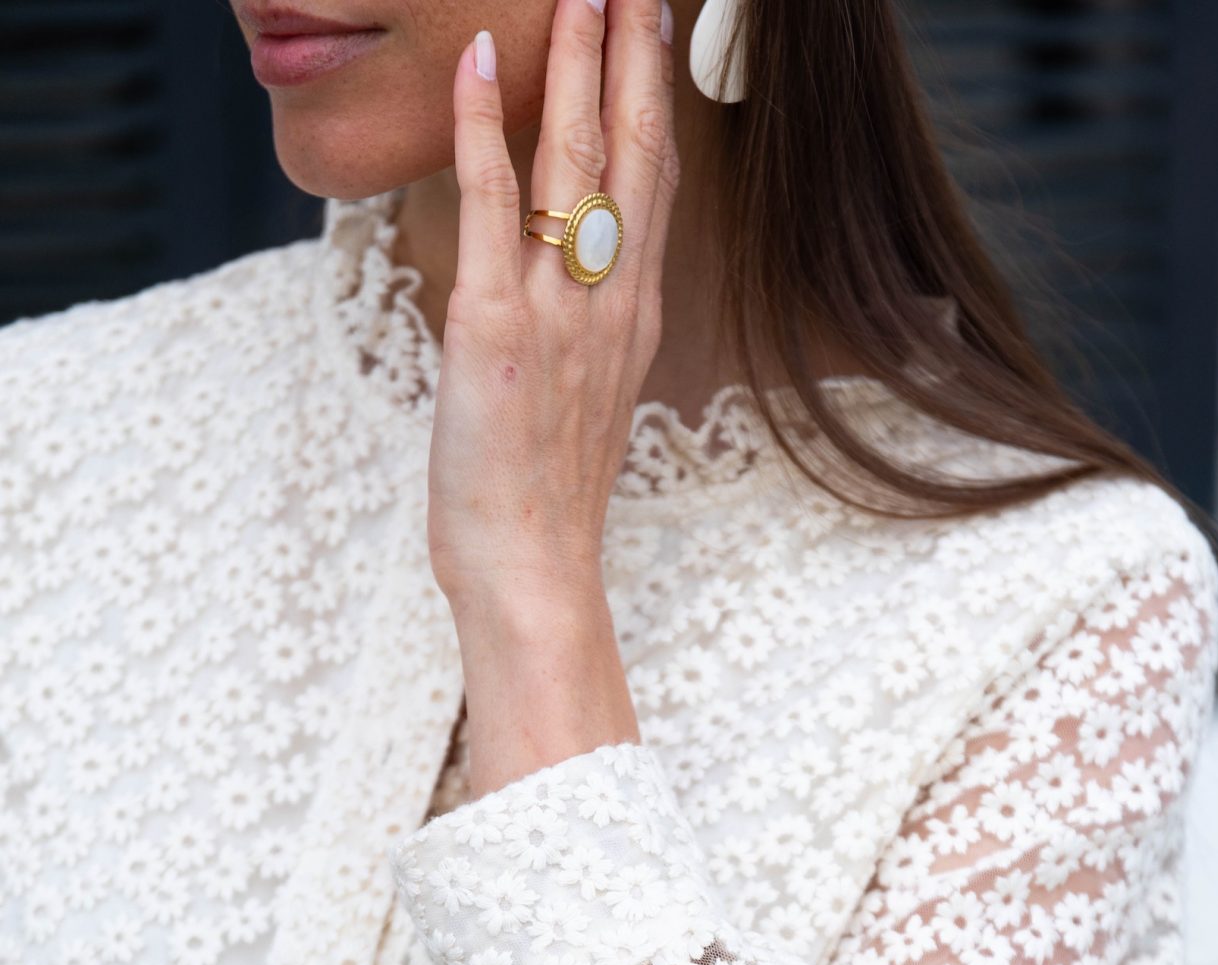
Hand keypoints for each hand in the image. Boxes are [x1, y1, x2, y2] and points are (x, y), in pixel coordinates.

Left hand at [427, 0, 678, 798]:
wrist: (536, 576)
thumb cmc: (545, 506)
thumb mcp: (577, 406)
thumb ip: (580, 337)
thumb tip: (562, 301)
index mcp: (630, 318)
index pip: (653, 184)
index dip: (654, 97)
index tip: (654, 26)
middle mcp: (609, 303)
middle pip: (634, 154)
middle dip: (632, 54)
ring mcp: (558, 313)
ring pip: (575, 164)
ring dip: (577, 65)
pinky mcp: (497, 331)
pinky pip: (492, 210)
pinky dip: (488, 130)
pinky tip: (481, 62)